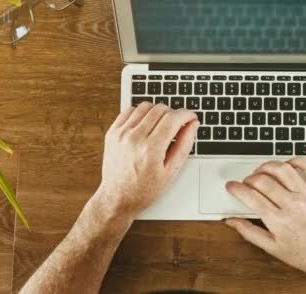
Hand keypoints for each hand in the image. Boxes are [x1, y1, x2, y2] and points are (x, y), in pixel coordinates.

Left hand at [95, 102, 198, 221]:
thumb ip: (184, 145)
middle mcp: (134, 139)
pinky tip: (146, 124)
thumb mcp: (171, 171)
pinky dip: (141, 113)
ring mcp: (121, 134)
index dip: (186, 114)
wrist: (117, 198)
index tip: (191, 117)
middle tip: (178, 124)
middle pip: (160, 109)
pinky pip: (129, 111)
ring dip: (158, 111)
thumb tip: (193, 125)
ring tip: (162, 124)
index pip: (173, 118)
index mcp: (151, 150)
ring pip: (145, 106)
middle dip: (174, 113)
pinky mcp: (112, 133)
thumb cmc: (144, 190)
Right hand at [225, 158, 305, 291]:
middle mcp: (293, 205)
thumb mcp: (272, 247)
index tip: (232, 186)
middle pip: (263, 181)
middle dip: (249, 178)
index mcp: (279, 221)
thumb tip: (231, 221)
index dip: (236, 188)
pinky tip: (289, 166)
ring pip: (283, 169)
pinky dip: (298, 161)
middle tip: (247, 182)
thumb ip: (249, 232)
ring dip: (268, 166)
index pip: (250, 196)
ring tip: (263, 171)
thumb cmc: (305, 254)